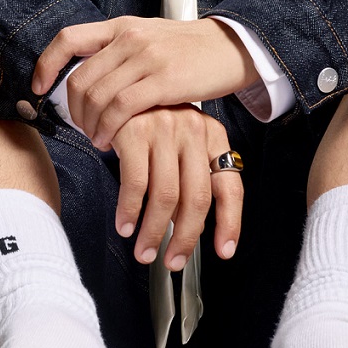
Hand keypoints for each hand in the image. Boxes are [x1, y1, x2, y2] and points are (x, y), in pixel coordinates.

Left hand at [32, 16, 256, 149]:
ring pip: (96, 97)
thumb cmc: (190, 51)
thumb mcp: (149, 39)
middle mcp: (129, 38)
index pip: (69, 38)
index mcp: (121, 27)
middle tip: (82, 130)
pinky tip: (110, 141)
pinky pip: (120, 109)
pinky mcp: (163, 81)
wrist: (232, 47)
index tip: (37, 87)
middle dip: (72, 112)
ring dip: (89, 126)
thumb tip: (88, 78)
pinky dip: (107, 130)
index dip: (46, 64)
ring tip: (97, 140)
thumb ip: (119, 53)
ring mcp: (146, 58)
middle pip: (79, 79)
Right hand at [111, 107, 243, 267]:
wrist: (117, 86)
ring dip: (153, 232)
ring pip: (166, 197)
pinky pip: (135, 184)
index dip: (230, 223)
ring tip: (144, 251)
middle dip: (185, 238)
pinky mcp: (134, 132)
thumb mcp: (182, 139)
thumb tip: (190, 226)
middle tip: (173, 261)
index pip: (230, 186)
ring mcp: (164, 130)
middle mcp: (192, 131)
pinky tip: (126, 226)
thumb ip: (191, 175)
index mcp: (212, 135)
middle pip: (197, 199)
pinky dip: (130, 212)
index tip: (224, 251)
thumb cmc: (150, 119)